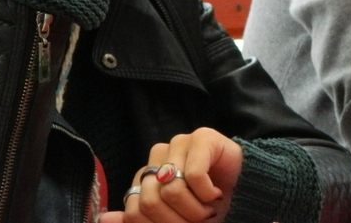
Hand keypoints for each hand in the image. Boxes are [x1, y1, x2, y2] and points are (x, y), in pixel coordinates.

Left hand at [101, 128, 242, 222]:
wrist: (248, 194)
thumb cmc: (209, 208)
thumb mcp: (174, 221)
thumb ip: (140, 220)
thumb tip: (102, 219)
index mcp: (147, 175)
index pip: (134, 209)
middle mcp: (159, 155)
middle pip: (149, 200)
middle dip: (177, 221)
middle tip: (199, 221)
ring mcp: (180, 142)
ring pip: (170, 188)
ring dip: (194, 210)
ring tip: (209, 209)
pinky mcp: (203, 137)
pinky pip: (194, 174)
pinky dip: (207, 193)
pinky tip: (217, 194)